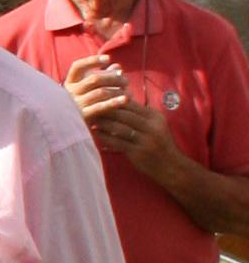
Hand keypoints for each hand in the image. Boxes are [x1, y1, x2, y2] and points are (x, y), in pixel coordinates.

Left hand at [64, 54, 174, 171]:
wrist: (171, 166)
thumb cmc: (159, 143)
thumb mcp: (156, 125)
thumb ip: (141, 114)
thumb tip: (119, 99)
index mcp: (155, 117)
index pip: (131, 104)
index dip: (114, 99)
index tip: (100, 96)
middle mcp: (151, 127)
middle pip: (123, 114)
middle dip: (106, 109)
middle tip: (91, 106)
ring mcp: (145, 140)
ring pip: (119, 127)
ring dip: (103, 122)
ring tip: (92, 118)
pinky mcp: (137, 153)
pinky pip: (116, 142)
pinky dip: (104, 136)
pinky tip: (96, 132)